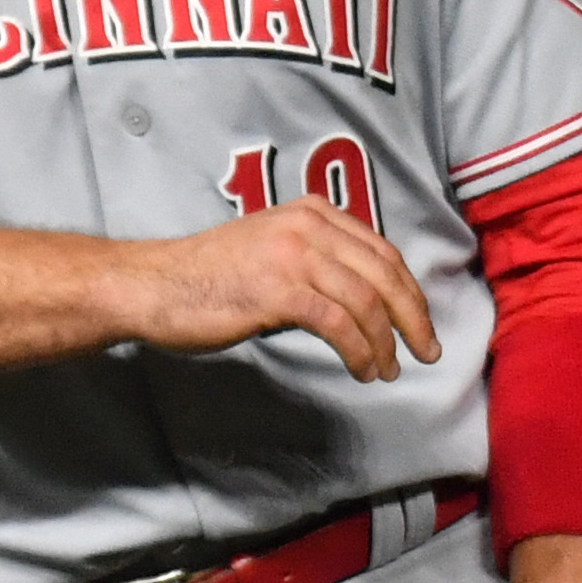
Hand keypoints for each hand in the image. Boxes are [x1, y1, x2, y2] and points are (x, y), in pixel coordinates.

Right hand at [118, 199, 438, 381]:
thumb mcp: (271, 249)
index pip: (383, 252)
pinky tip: (360, 369)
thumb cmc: (207, 276)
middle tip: (427, 351)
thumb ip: (316, 259)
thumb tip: (364, 299)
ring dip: (385, 343)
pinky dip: (359, 352)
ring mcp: (293, 256)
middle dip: (413, 319)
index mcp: (310, 213)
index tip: (421, 323)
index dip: (410, 292)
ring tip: (387, 369)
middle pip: (385, 275)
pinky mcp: (279, 291)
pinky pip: (339, 325)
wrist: (154, 285)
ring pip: (367, 303)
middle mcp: (307, 227)